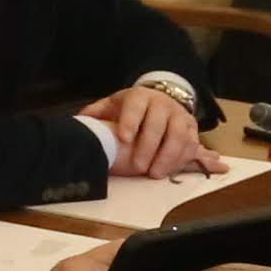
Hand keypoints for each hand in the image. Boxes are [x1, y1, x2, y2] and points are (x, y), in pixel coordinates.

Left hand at [81, 83, 209, 176]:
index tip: (124, 138)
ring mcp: (179, 115)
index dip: (130, 121)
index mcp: (139, 97)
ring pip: (179, 134)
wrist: (159, 100)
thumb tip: (78, 122)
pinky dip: (183, 158)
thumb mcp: (112, 106)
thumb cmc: (131, 109)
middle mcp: (162, 103)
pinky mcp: (192, 128)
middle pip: (158, 123)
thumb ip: (96, 113)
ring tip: (155, 174)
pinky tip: (172, 171)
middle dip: (148, 146)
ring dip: (168, 156)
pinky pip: (192, 143)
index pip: (135, 106)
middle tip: (138, 167)